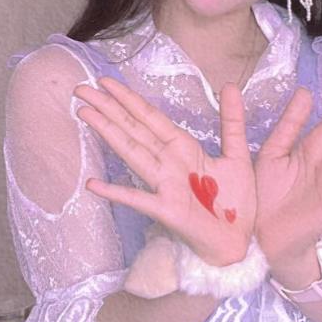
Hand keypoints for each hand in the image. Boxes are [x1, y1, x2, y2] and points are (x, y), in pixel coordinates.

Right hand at [74, 78, 256, 265]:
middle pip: (134, 129)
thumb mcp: (238, 155)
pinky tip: (93, 185)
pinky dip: (116, 192)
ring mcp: (165, 185)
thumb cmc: (235, 204)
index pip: (151, 117)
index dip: (128, 98)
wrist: (239, 241)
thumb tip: (229, 85)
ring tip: (85, 114)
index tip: (105, 81)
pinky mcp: (167, 210)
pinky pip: (139, 200)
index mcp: (184, 148)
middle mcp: (169, 163)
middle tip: (81, 88)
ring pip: (133, 152)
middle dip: (108, 107)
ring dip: (109, 132)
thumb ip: (232, 122)